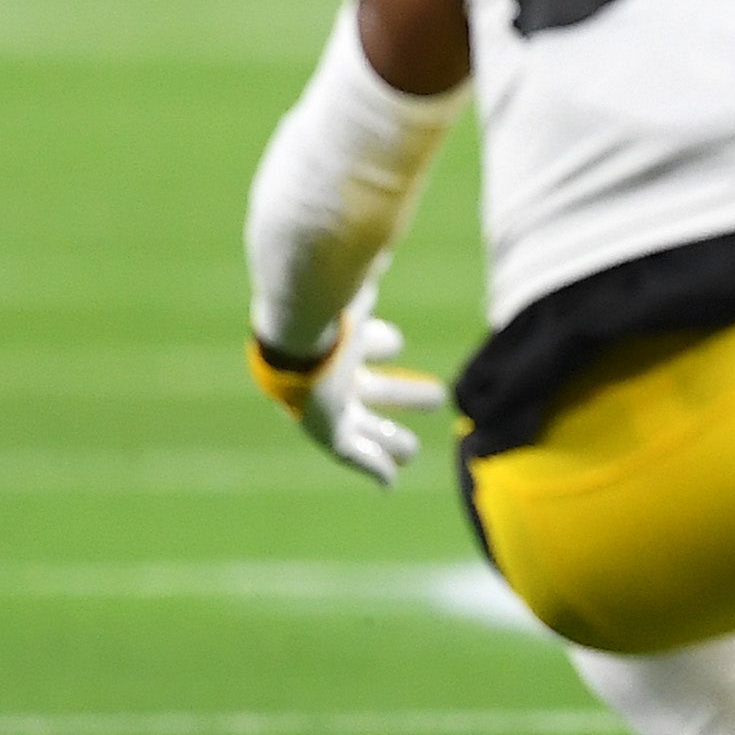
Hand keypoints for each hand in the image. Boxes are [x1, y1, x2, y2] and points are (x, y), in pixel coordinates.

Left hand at [246, 286, 443, 487]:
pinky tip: (388, 483)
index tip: (393, 344)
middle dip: (400, 394)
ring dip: (390, 439)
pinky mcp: (330, 435)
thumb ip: (370, 269)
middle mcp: (330, 376)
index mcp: (336, 339)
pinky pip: (355, 456)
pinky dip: (374, 468)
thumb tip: (382, 250)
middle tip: (437, 397)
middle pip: (369, 387)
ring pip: (364, 427)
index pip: (359, 344)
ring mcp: (330, 407)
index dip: (381, 343)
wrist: (297, 339)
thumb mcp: (358, 286)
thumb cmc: (328, 307)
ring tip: (413, 449)